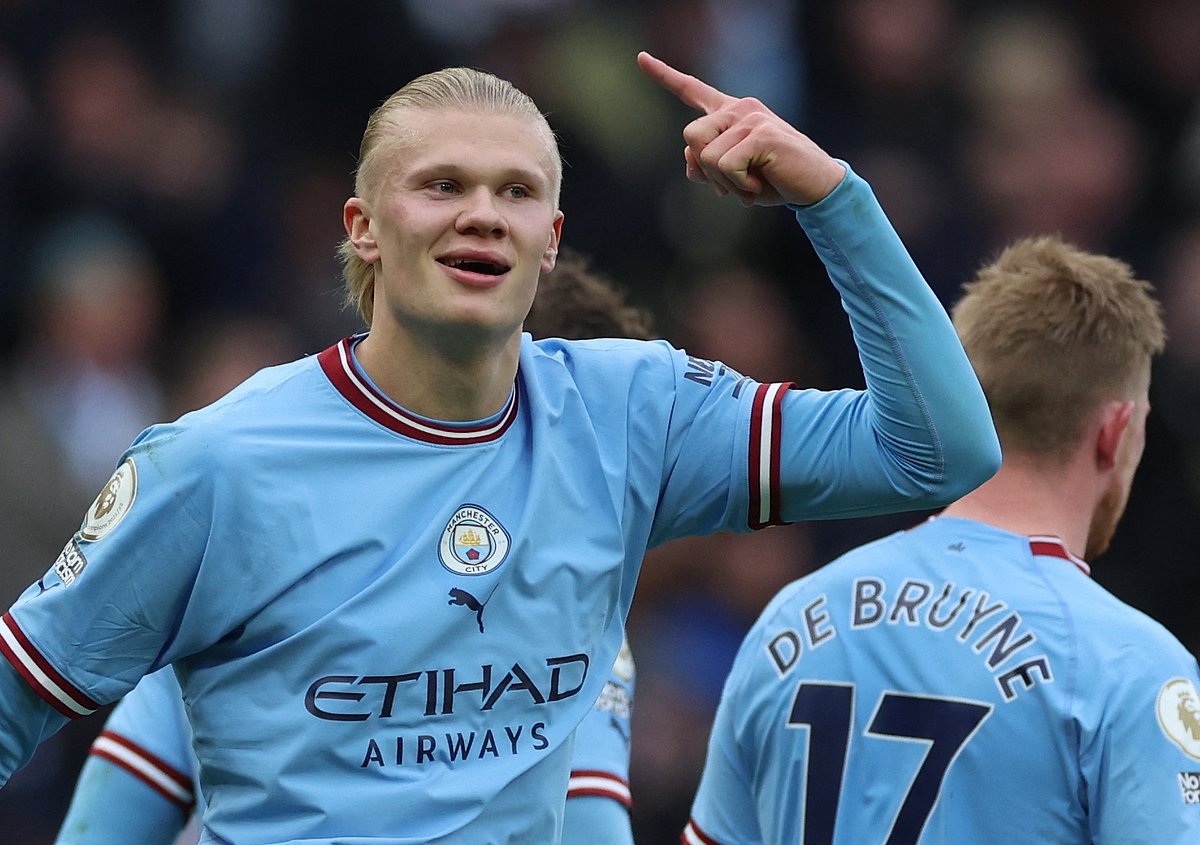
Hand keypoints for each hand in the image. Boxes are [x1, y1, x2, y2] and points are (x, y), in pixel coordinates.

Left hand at [636, 51, 845, 206]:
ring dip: (725, 183)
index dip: (664, 75)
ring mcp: (752, 118)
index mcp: (730, 113)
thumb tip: (690, 161)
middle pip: (690, 135)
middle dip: (706, 170)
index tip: (641, 58)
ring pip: (706, 156)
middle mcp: (739, 108)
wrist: (815, 186)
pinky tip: (759, 185)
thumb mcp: (732, 177)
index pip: (692, 90)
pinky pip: (727, 166)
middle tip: (734, 184)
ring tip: (751, 185)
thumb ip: (705, 166)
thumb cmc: (774, 180)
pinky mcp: (762, 133)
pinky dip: (740, 186)